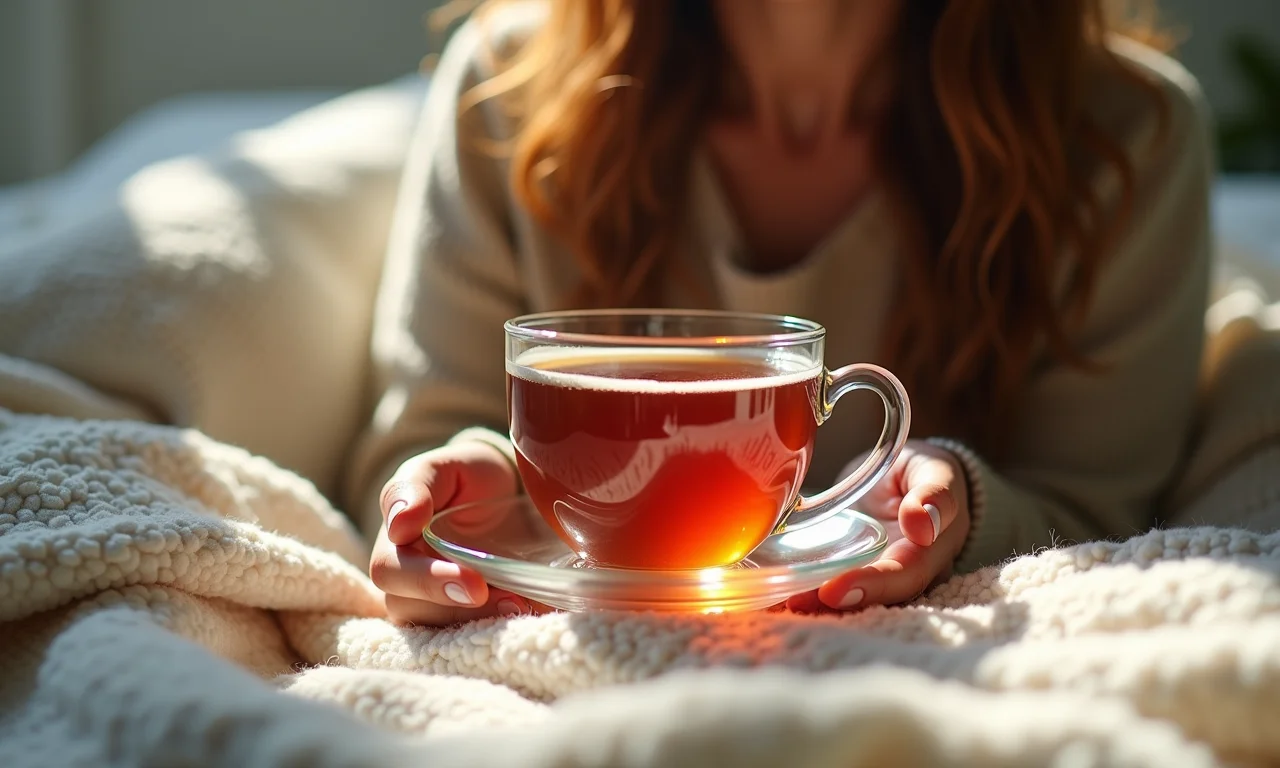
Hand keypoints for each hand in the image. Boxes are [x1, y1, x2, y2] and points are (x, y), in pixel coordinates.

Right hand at [368, 441, 534, 625]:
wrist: (503, 490)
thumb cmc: (465, 477)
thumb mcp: (441, 468)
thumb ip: (414, 487)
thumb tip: (399, 525)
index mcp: (394, 543)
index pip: (391, 572)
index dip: (427, 582)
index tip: (473, 584)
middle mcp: (407, 580)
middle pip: (412, 610)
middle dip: (459, 611)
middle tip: (509, 601)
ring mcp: (434, 603)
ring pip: (439, 631)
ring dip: (481, 624)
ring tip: (522, 607)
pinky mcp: (466, 617)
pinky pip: (468, 638)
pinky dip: (498, 630)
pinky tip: (531, 614)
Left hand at [787, 439, 969, 612]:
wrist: (911, 482)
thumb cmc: (924, 476)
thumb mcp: (935, 474)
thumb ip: (935, 495)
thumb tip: (922, 523)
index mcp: (929, 554)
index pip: (902, 577)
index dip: (870, 586)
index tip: (832, 592)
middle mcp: (902, 576)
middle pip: (870, 600)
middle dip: (830, 605)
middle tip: (794, 603)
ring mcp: (874, 576)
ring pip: (848, 601)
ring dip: (812, 606)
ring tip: (776, 604)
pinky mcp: (849, 571)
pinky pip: (828, 587)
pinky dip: (800, 593)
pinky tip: (769, 596)